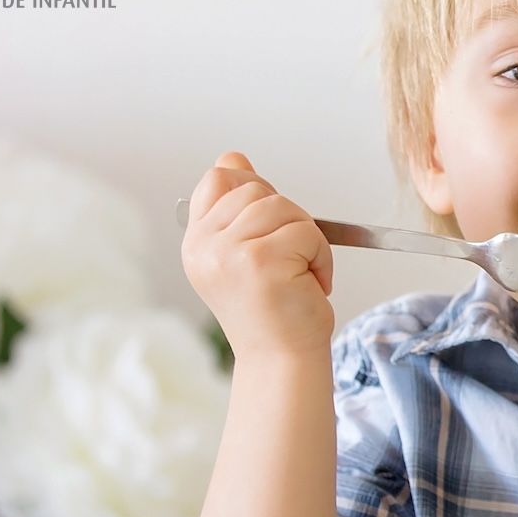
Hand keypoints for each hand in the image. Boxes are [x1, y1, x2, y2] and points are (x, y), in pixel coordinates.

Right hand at [180, 151, 334, 361]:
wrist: (282, 360)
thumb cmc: (274, 311)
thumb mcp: (246, 254)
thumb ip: (239, 207)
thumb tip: (233, 156)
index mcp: (196, 242)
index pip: (217, 179)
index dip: (254, 187)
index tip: (273, 221)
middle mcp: (203, 246)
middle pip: (256, 188)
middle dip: (288, 218)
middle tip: (292, 258)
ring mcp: (227, 253)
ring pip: (283, 207)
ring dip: (308, 239)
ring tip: (302, 273)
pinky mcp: (259, 261)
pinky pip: (306, 232)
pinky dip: (321, 257)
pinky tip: (311, 285)